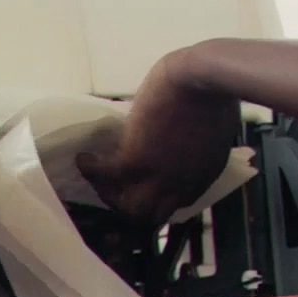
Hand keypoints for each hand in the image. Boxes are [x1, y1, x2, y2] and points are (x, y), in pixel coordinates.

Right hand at [76, 45, 239, 228]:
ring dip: (110, 195)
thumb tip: (181, 141)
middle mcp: (178, 185)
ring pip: (128, 206)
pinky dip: (92, 169)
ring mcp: (156, 176)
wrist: (201, 81)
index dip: (161, 198)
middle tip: (119, 193)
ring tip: (99, 180)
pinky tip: (84, 159)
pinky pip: (106, 174)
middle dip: (134, 208)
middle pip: (152, 216)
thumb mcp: (212, 132)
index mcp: (201, 177)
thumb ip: (197, 146)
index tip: (150, 187)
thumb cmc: (213, 94)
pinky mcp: (134, 159)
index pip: (178, 204)